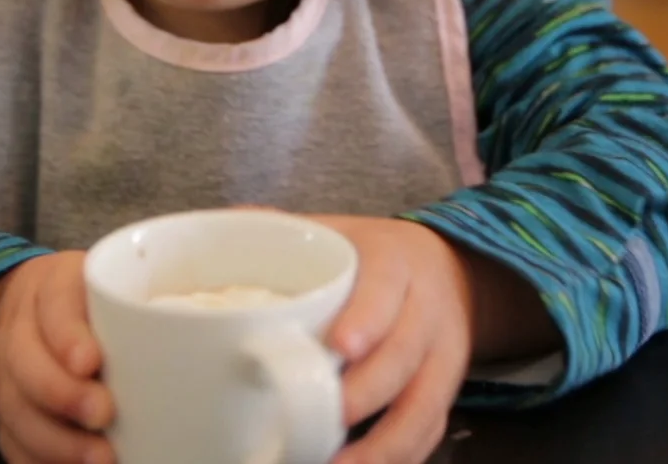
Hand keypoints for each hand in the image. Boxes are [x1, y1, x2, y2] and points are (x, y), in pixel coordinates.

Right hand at [0, 252, 113, 463]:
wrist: (22, 313)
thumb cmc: (86, 302)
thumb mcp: (103, 285)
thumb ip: (125, 304)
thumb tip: (164, 347)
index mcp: (51, 283)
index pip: (55, 304)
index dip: (68, 334)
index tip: (89, 361)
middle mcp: (19, 327)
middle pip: (25, 362)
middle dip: (62, 394)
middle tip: (102, 414)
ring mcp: (4, 371)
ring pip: (16, 411)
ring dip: (57, 441)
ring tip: (101, 457)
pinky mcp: (3, 412)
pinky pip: (11, 442)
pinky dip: (39, 461)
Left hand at [309, 216, 474, 463]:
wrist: (443, 271)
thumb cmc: (370, 257)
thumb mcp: (338, 232)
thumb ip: (285, 231)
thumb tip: (223, 226)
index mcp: (396, 262)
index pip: (387, 286)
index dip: (368, 318)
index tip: (339, 348)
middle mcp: (427, 309)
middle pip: (407, 354)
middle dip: (369, 391)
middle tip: (330, 415)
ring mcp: (442, 355)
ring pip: (426, 404)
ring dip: (384, 444)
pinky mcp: (445, 392)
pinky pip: (430, 431)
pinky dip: (399, 457)